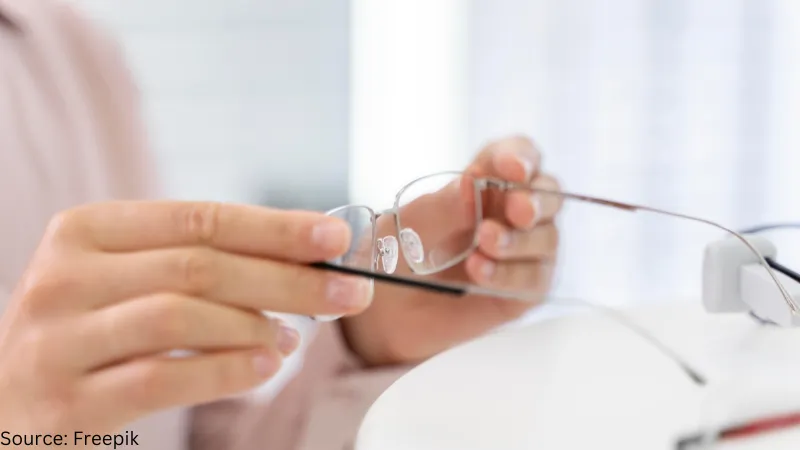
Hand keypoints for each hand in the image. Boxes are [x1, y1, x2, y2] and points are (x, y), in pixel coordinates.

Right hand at [0, 202, 372, 436]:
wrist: (5, 402)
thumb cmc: (87, 332)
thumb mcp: (126, 280)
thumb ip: (197, 264)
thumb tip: (299, 260)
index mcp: (87, 231)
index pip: (199, 218)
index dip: (274, 227)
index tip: (335, 236)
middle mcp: (66, 277)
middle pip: (199, 266)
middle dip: (286, 278)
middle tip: (347, 291)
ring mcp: (58, 340)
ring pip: (179, 316)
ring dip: (255, 324)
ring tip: (295, 337)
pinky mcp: (66, 402)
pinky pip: (160, 378)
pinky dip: (224, 371)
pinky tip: (264, 366)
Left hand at [341, 136, 560, 364]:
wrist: (385, 309)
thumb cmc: (398, 253)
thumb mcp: (411, 223)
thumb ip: (445, 204)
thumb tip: (474, 182)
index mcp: (487, 184)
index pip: (519, 156)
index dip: (521, 156)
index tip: (513, 168)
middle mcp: (512, 215)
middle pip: (548, 193)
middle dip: (534, 199)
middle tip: (516, 209)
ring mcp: (522, 254)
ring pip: (547, 237)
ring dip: (517, 239)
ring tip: (483, 243)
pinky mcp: (522, 292)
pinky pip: (534, 280)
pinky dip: (508, 274)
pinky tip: (479, 271)